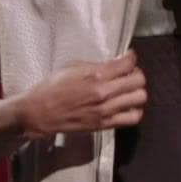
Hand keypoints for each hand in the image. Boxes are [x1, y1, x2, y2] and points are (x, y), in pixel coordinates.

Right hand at [9, 51, 146, 137]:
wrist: (40, 112)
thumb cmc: (52, 88)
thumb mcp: (71, 67)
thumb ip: (95, 65)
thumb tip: (113, 63)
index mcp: (95, 74)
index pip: (128, 63)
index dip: (131, 58)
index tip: (129, 57)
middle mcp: (104, 92)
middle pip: (139, 80)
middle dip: (136, 73)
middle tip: (128, 73)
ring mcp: (106, 110)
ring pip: (139, 98)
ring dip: (137, 91)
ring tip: (128, 90)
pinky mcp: (105, 124)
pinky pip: (133, 118)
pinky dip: (135, 110)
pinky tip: (127, 105)